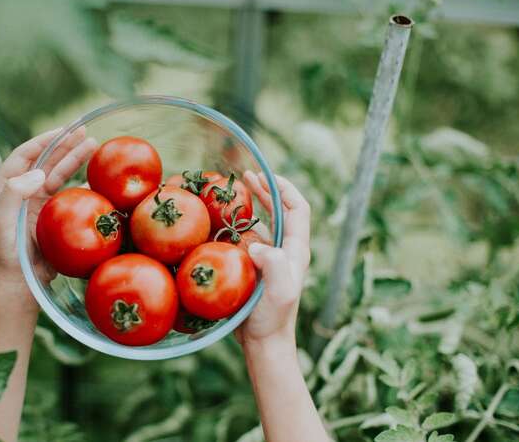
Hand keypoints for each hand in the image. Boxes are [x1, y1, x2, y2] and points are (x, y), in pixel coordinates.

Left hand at [0, 127, 97, 310]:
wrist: (19, 286)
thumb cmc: (7, 254)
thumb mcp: (2, 222)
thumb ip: (13, 194)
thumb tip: (37, 171)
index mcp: (5, 188)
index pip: (24, 156)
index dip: (43, 141)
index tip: (62, 131)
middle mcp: (21, 192)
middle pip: (45, 161)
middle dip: (64, 145)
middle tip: (84, 132)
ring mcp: (38, 205)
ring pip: (59, 174)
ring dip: (75, 160)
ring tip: (94, 146)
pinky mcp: (52, 218)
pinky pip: (70, 195)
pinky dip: (83, 185)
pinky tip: (97, 178)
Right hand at [237, 171, 311, 348]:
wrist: (264, 343)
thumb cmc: (272, 319)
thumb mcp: (278, 292)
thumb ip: (274, 265)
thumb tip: (258, 245)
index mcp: (295, 250)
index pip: (298, 209)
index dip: (284, 188)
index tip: (264, 175)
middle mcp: (286, 251)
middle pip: (281, 210)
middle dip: (265, 190)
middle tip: (245, 176)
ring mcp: (271, 260)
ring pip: (264, 224)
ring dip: (251, 206)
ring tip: (231, 195)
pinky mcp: (257, 269)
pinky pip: (249, 240)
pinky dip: (237, 226)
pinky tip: (220, 225)